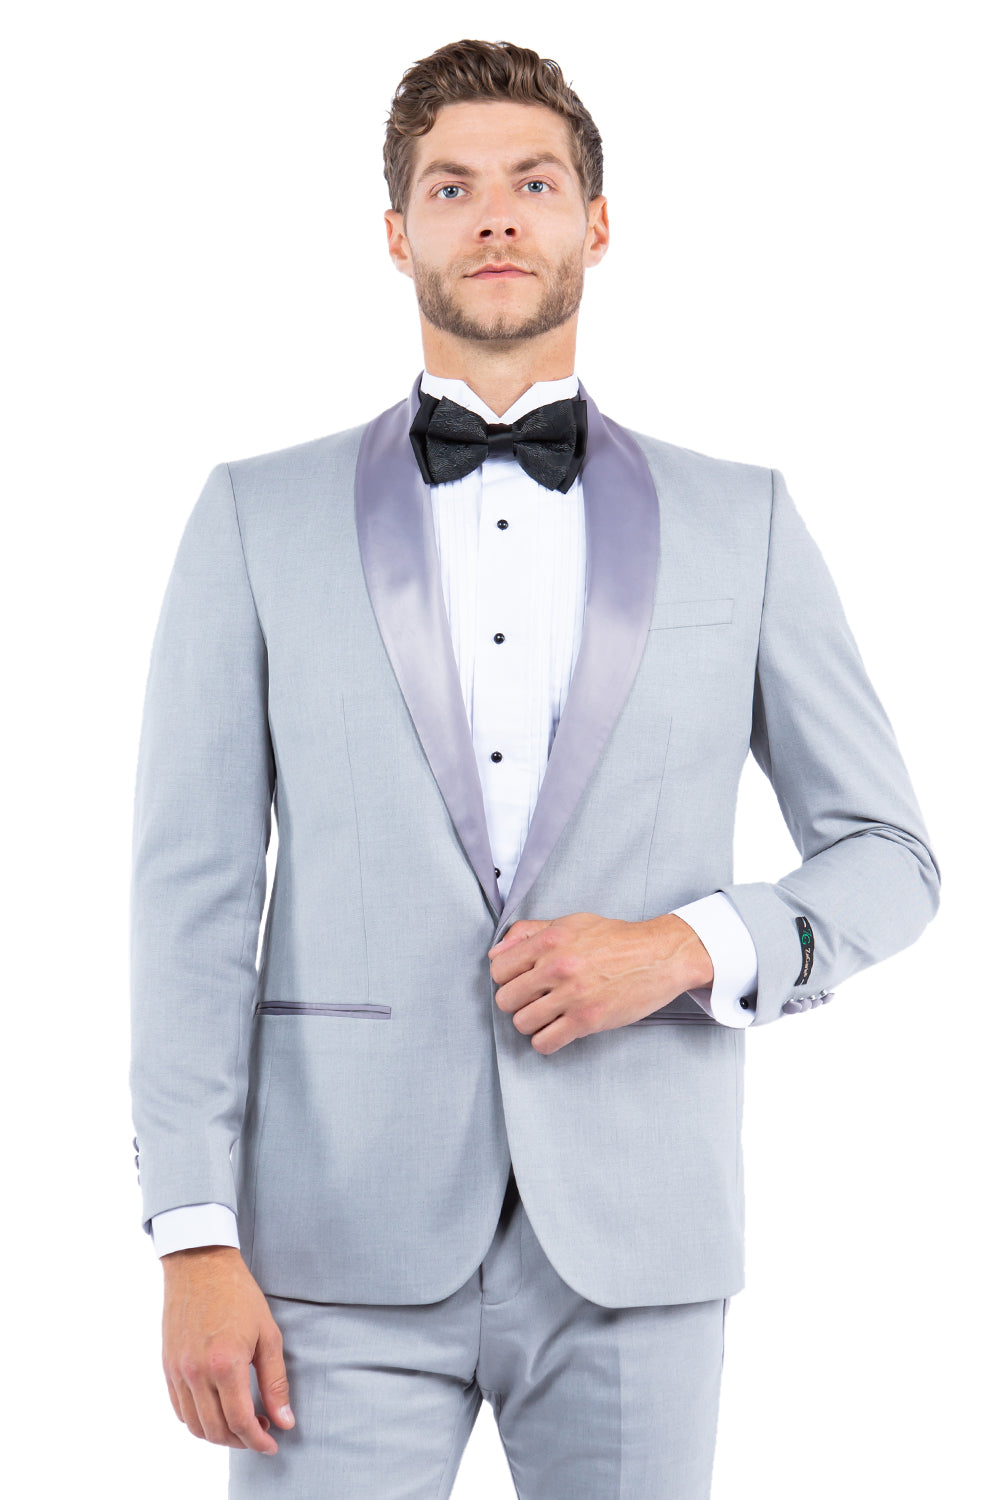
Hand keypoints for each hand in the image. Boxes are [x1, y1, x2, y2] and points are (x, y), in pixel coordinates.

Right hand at [161, 1245, 293, 1453]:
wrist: (200, 1264)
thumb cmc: (239, 1294)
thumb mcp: (267, 1335)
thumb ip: (275, 1382)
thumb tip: (285, 1420)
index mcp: (225, 1364)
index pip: (240, 1422)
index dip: (257, 1441)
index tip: (272, 1444)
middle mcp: (196, 1373)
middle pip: (216, 1430)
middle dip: (241, 1441)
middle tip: (260, 1432)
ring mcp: (177, 1371)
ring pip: (195, 1425)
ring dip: (218, 1434)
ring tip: (240, 1422)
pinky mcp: (167, 1366)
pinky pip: (180, 1408)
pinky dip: (198, 1420)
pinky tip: (217, 1409)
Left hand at [487, 912, 713, 1054]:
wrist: (659, 955)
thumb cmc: (616, 939)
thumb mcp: (571, 923)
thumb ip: (529, 933)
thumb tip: (495, 952)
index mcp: (550, 940)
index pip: (498, 969)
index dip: (506, 978)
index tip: (521, 981)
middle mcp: (557, 966)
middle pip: (505, 999)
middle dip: (517, 1002)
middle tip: (535, 999)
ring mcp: (572, 995)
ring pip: (522, 1023)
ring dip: (532, 1023)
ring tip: (549, 1015)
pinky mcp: (587, 1020)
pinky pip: (545, 1042)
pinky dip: (547, 1041)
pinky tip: (559, 1030)